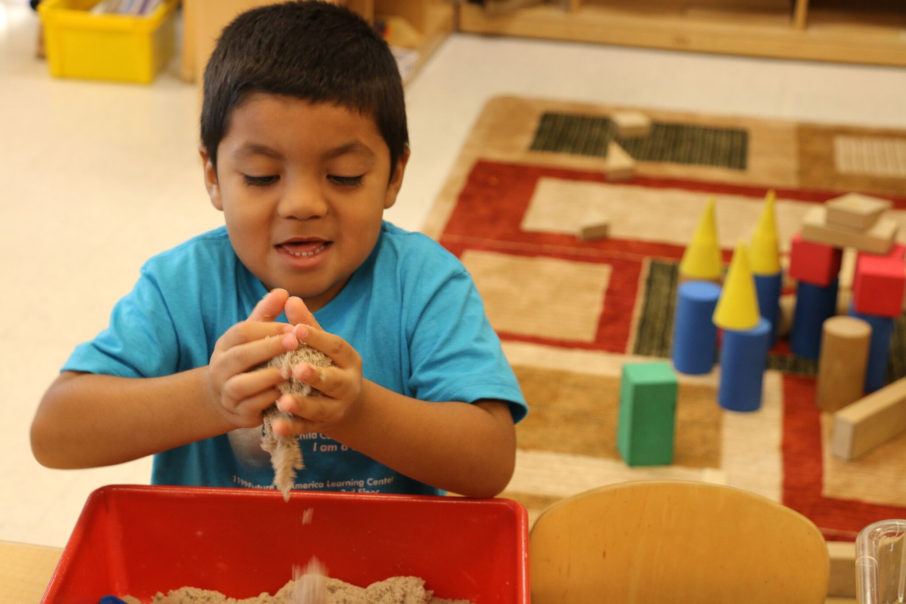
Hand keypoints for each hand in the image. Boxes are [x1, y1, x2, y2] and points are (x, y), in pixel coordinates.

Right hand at [204, 289, 299, 428]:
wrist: (228, 399)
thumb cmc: (249, 360)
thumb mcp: (254, 336)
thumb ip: (267, 314)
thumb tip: (283, 291)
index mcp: (225, 345)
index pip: (241, 332)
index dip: (267, 328)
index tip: (292, 327)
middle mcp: (220, 368)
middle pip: (240, 356)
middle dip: (269, 348)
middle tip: (295, 342)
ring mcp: (226, 393)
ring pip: (242, 384)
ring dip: (268, 376)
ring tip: (290, 370)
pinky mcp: (238, 413)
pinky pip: (252, 407)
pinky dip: (269, 399)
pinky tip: (287, 392)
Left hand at [272, 298, 362, 436]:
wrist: (345, 405)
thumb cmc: (327, 365)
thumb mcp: (322, 345)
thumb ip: (306, 325)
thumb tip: (289, 298)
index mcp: (348, 359)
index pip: (335, 347)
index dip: (318, 338)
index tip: (297, 330)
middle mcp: (347, 384)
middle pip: (334, 381)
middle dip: (316, 375)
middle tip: (296, 369)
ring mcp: (336, 407)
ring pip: (320, 407)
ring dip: (302, 404)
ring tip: (283, 401)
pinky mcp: (323, 425)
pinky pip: (307, 427)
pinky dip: (292, 427)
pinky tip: (276, 424)